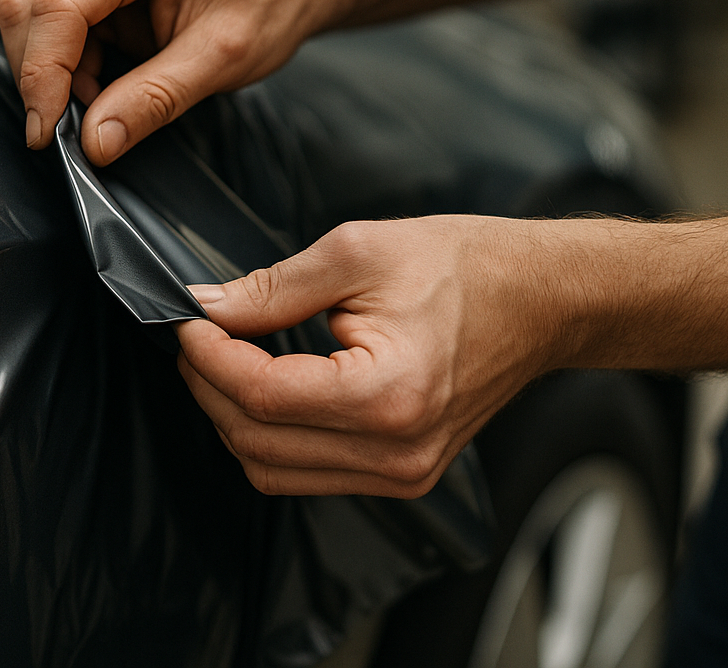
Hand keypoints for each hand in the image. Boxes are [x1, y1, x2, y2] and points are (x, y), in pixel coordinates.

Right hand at [0, 0, 347, 164]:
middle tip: (63, 131)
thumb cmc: (265, 3)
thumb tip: (94, 141)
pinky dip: (63, 67)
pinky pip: (49, 25)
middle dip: (37, 75)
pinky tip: (100, 86)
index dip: (42, 73)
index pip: (56, 5)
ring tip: (98, 105)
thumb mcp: (221, 60)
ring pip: (28, 15)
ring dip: (49, 73)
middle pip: (25, 5)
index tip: (46, 132)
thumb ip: (154, 99)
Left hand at [176, 216, 576, 498]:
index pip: (263, 395)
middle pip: (257, 441)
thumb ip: (274, 288)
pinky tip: (265, 387)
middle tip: (197, 336)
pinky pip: (306, 473)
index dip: (209, 357)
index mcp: (389, 395)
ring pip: (272, 469)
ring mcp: (401, 473)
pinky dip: (270, 436)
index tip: (187, 321)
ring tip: (223, 359)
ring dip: (232, 417)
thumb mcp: (359, 252)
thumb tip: (208, 307)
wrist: (539, 300)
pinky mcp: (401, 474)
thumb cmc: (466, 268)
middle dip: (209, 386)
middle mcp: (396, 452)